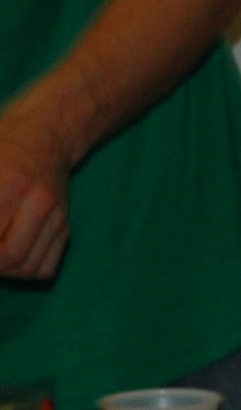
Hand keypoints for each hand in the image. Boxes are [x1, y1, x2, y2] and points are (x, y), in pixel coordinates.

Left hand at [0, 117, 72, 279]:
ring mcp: (56, 216)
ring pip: (28, 266)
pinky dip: (22, 272)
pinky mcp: (64, 226)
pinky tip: (6, 263)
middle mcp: (39, 201)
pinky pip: (45, 266)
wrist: (43, 137)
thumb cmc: (0, 148)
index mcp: (11, 182)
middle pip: (10, 255)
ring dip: (2, 272)